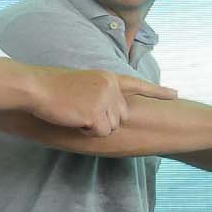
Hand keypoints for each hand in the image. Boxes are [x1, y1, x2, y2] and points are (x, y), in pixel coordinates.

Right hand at [28, 66, 177, 135]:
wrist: (35, 88)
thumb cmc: (53, 87)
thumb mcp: (83, 83)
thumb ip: (101, 92)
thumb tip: (110, 109)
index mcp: (108, 78)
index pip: (137, 84)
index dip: (157, 92)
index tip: (176, 95)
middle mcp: (111, 87)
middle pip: (120, 117)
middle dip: (103, 120)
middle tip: (80, 110)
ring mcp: (105, 100)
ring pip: (110, 127)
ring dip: (93, 126)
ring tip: (75, 112)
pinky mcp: (97, 114)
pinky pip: (99, 133)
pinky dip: (86, 132)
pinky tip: (74, 119)